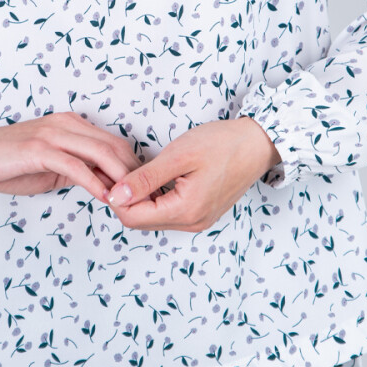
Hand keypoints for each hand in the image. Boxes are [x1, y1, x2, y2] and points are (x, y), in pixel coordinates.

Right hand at [0, 112, 144, 201]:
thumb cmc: (9, 163)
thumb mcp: (51, 167)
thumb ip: (78, 170)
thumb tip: (108, 186)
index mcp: (71, 125)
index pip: (114, 143)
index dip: (134, 167)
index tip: (145, 191)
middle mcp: (65, 124)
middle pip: (115, 146)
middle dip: (135, 174)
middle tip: (147, 199)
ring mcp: (52, 134)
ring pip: (101, 153)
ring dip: (120, 180)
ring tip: (130, 202)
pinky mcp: (38, 149)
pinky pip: (75, 166)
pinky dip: (94, 183)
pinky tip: (104, 198)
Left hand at [104, 117, 281, 232]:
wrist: (258, 143)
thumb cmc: (222, 144)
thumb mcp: (179, 156)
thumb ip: (145, 179)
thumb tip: (115, 196)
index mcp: (186, 211)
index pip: (133, 218)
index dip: (115, 197)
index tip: (108, 173)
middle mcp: (192, 223)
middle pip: (141, 220)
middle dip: (124, 199)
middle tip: (116, 170)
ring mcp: (197, 220)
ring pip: (153, 217)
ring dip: (139, 198)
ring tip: (132, 172)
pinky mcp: (201, 212)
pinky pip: (167, 212)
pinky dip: (154, 198)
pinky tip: (150, 179)